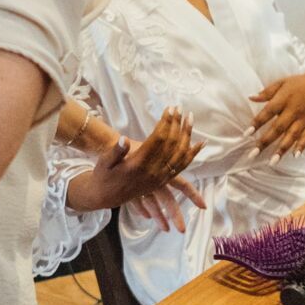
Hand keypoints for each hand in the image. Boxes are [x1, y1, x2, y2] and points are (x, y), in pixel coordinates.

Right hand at [69, 109, 205, 231]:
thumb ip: (115, 152)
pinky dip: (192, 154)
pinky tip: (200, 143)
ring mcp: (160, 177)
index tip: (170, 109)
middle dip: (177, 125)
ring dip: (187, 136)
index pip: (158, 140)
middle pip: (172, 145)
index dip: (166, 123)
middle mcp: (153, 172)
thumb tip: (123, 139)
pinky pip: (182, 166)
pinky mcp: (163, 181)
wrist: (106, 196)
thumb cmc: (104, 175)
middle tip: (180, 109)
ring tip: (190, 119)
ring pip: (180, 155)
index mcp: (138, 165)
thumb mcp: (104, 163)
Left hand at [248, 72, 304, 161]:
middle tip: (254, 153)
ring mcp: (303, 119)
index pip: (267, 113)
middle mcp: (293, 111)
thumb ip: (267, 92)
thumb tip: (251, 97)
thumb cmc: (299, 83)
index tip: (247, 133)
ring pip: (291, 136)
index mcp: (283, 100)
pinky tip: (294, 155)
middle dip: (265, 141)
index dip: (257, 123)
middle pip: (278, 128)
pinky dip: (301, 146)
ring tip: (272, 161)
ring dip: (282, 149)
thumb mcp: (282, 83)